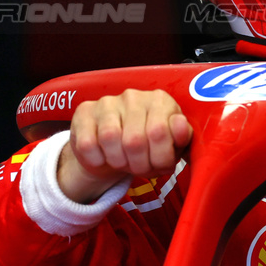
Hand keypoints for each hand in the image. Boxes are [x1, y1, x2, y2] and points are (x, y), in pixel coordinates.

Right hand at [59, 89, 191, 202]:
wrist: (116, 150)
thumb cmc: (149, 146)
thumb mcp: (172, 145)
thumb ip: (181, 137)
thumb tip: (180, 126)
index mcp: (161, 101)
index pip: (160, 133)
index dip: (160, 159)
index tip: (159, 165)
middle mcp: (134, 96)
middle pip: (134, 140)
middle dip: (138, 165)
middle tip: (139, 168)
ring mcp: (108, 102)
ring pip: (109, 138)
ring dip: (117, 161)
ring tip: (123, 162)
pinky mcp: (85, 112)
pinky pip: (87, 143)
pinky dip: (96, 159)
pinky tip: (104, 157)